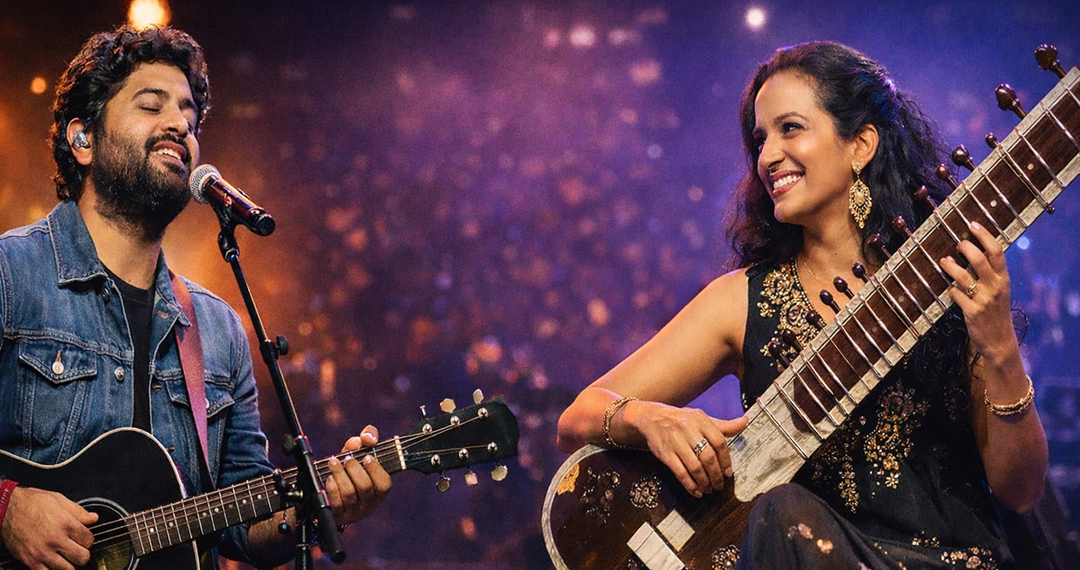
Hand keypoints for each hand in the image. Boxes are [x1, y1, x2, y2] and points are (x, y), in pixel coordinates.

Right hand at [1, 486, 97, 569]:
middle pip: (82, 557)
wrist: (6, 508)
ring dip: (70, 564)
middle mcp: (55, 540)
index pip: (89, 540)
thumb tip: (93, 518)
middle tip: (78, 549)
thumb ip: (78, 511)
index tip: (84, 538)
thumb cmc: (30, 502)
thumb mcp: (58, 500)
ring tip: (67, 556)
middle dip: (83, 553)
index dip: (88, 539)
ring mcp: (42, 552)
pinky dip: (53, 569)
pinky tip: (53, 562)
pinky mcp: (30, 561)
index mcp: (65, 524)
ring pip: (68, 569)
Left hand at [324, 426, 391, 525]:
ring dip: (340, 474)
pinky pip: (335, 502)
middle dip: (354, 469)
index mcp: (379, 491)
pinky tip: (329, 477)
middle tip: (347, 458)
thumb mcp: (359, 454)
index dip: (376, 470)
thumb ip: (367, 440)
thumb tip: (366, 437)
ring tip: (333, 463)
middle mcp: (369, 504)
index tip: (366, 457)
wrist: (331, 495)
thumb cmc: (350, 470)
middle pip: (365, 487)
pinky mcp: (338, 516)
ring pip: (349, 494)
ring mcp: (354, 512)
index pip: (384, 484)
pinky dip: (332, 487)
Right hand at [626, 401, 748, 496]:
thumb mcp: (701, 418)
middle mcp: (688, 429)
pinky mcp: (665, 454)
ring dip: (704, 482)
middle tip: (719, 485)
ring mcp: (675, 442)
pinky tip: (696, 491)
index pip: (719, 441)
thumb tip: (744, 421)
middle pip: (708, 457)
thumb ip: (723, 425)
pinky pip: (680, 473)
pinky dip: (690, 485)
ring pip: (695, 467)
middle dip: (716, 475)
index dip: (726, 460)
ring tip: (709, 489)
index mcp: (700, 420)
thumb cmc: (680, 420)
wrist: (651, 418)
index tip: (728, 473)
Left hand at [941, 221, 1016, 359]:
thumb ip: (990, 273)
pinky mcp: (972, 312)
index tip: (972, 223)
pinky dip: (951, 290)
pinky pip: (956, 294)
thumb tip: (971, 252)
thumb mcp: (999, 290)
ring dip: (950, 266)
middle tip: (957, 243)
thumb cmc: (996, 311)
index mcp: (1004, 279)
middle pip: (979, 259)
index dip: (984, 235)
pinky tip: (950, 290)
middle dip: (966, 247)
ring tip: (943, 261)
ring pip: (964, 276)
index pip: (997, 251)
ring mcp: (984, 299)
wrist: (999, 340)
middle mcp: (996, 287)